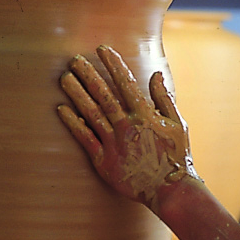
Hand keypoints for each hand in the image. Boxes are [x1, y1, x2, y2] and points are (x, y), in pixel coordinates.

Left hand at [58, 45, 197, 210]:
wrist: (169, 190)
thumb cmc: (176, 156)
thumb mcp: (177, 124)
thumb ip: (164, 98)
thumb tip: (156, 74)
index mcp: (145, 115)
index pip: (126, 83)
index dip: (113, 64)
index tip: (102, 49)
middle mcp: (127, 127)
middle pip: (103, 95)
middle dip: (88, 75)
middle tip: (74, 60)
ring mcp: (114, 144)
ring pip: (91, 114)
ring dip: (77, 94)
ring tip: (65, 78)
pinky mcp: (104, 161)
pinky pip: (85, 139)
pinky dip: (73, 123)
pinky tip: (62, 109)